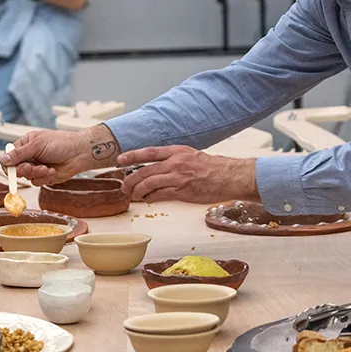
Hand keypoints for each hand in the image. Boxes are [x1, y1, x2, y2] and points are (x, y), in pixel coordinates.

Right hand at [0, 125, 117, 185]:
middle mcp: (29, 156)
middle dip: (24, 169)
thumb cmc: (61, 143)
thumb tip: (2, 159)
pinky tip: (52, 171)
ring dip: (36, 173)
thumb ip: (19, 154)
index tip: (12, 168)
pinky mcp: (43, 177)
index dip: (8, 164)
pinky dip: (44, 177)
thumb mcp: (37, 145)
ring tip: (47, 167)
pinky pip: (36, 182)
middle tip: (31, 166)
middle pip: (15, 169)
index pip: (8, 157)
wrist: (79, 153)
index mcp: (25, 145)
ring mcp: (36, 167)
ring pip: (26, 177)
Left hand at [119, 146, 259, 203]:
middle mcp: (176, 162)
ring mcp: (178, 177)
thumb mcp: (192, 156)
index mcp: (177, 151)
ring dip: (137, 191)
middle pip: (145, 170)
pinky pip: (159, 195)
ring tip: (133, 196)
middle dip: (130, 179)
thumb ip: (174, 160)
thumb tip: (158, 168)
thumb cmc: (214, 168)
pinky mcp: (182, 191)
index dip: (132, 155)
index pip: (149, 152)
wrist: (230, 177)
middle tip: (124, 186)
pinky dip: (150, 198)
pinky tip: (147, 200)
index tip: (120, 159)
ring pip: (149, 183)